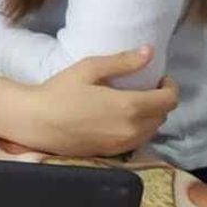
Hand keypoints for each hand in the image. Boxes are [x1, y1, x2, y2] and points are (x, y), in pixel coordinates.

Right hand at [19, 46, 178, 157]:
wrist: (36, 122)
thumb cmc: (60, 91)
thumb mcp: (89, 68)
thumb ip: (122, 62)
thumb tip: (149, 52)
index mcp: (130, 106)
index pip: (168, 100)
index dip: (170, 88)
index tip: (159, 79)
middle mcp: (132, 129)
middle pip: (162, 116)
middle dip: (160, 101)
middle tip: (145, 88)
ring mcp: (122, 144)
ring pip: (152, 131)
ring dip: (151, 116)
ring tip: (134, 103)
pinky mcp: (112, 153)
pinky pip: (137, 141)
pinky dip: (138, 129)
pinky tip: (121, 119)